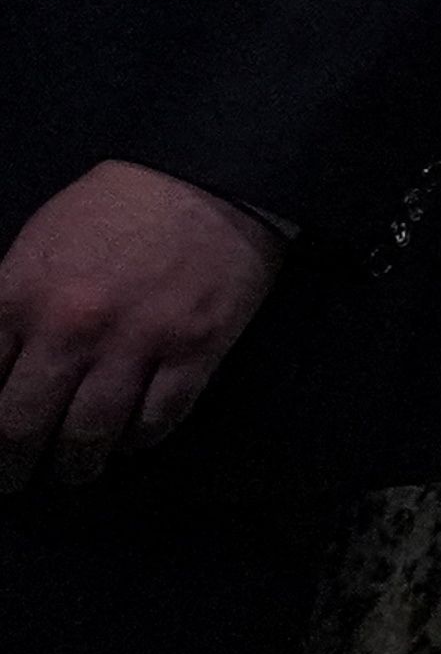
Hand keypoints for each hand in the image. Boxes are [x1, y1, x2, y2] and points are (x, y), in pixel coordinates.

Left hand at [0, 159, 285, 488]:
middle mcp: (70, 329)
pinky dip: (139, 439)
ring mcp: (135, 343)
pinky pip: (156, 422)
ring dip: (75, 465)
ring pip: (88, 437)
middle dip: (11, 464)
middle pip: (21, 427)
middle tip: (14, 476)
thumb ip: (8, 308)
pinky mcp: (194, 351)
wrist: (208, 176)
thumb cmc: (112, 209)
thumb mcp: (35, 247)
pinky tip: (133, 435)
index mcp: (20, 297)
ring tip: (75, 469)